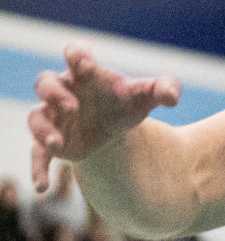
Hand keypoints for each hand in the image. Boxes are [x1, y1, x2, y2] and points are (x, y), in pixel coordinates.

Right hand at [29, 44, 179, 191]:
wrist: (114, 128)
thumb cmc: (126, 102)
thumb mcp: (148, 95)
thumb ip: (164, 88)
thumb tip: (173, 98)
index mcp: (85, 73)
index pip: (75, 53)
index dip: (76, 55)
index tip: (84, 64)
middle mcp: (63, 91)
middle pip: (45, 84)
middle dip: (54, 94)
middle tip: (72, 107)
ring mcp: (53, 117)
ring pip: (36, 118)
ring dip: (43, 131)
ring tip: (57, 145)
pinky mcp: (51, 142)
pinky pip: (37, 154)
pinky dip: (37, 169)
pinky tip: (42, 188)